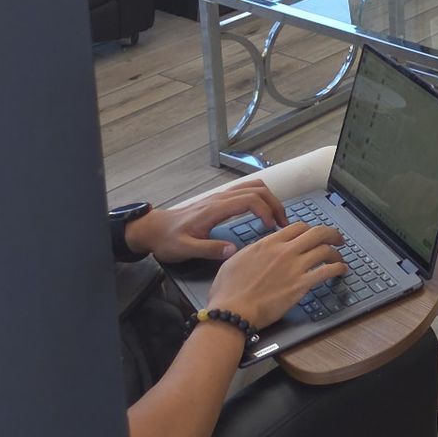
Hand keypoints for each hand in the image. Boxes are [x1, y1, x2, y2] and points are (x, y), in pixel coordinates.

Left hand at [130, 180, 289, 263]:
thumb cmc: (168, 240)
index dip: (266, 211)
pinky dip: (262, 198)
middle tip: (283, 224)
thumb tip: (235, 250)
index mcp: (215, 208)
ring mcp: (221, 196)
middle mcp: (221, 198)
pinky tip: (263, 213)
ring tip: (277, 218)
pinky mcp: (220, 200)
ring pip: (254, 186)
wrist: (154, 229)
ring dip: (270, 199)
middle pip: (258, 190)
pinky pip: (247, 190)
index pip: (250, 200)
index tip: (271, 228)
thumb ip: (209, 249)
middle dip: (275, 205)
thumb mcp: (185, 249)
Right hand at [204, 223, 346, 328]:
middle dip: (331, 234)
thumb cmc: (228, 290)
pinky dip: (338, 268)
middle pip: (317, 233)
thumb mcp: (236, 260)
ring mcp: (295, 267)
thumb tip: (262, 249)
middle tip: (336, 239)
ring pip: (325, 250)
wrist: (232, 311)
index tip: (312, 235)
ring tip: (339, 257)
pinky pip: (327, 271)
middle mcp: (285, 251)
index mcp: (269, 243)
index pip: (298, 227)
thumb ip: (254, 250)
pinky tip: (341, 270)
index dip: (309, 229)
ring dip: (336, 253)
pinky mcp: (301, 285)